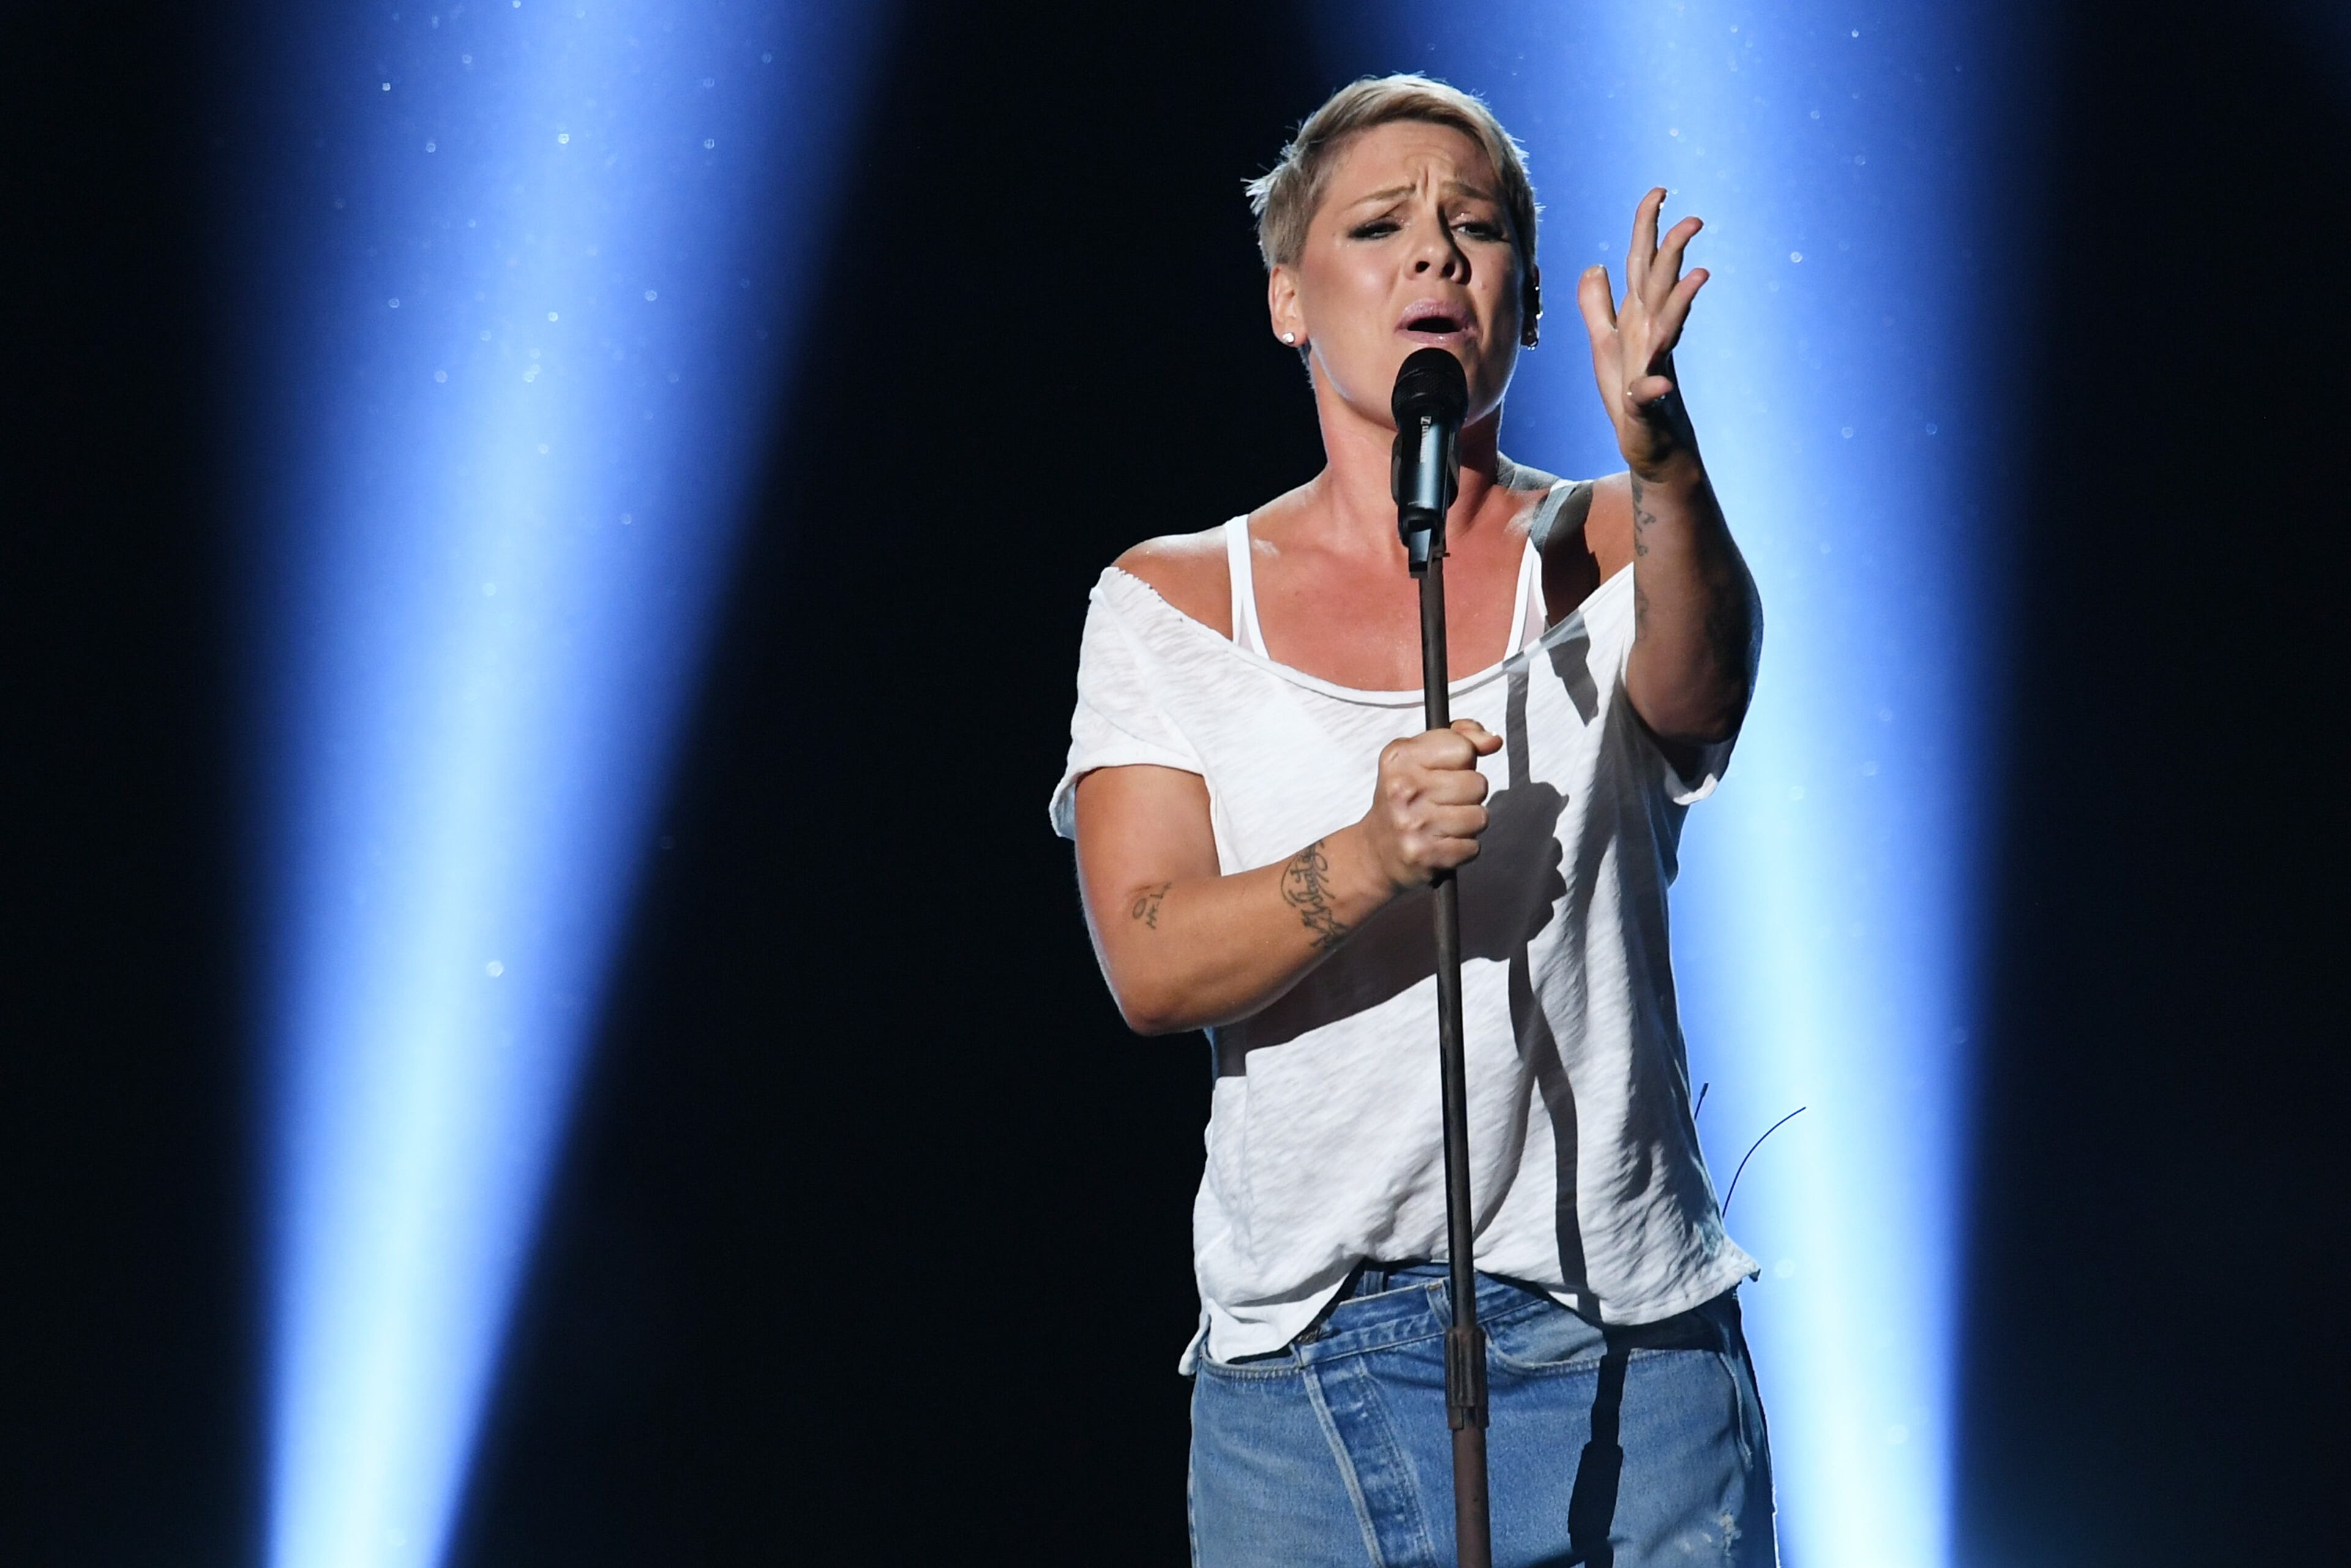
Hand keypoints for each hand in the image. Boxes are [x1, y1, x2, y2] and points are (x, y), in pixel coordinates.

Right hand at [1357, 720, 1501, 890]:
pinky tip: (1442, 843)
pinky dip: (1463, 847)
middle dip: (1469, 794)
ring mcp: (1413, 824)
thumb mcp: (1420, 757)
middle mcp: (1403, 789)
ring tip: (1444, 823)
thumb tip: (1492, 740)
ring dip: (1469, 822)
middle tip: (1444, 801)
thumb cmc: (1406, 798)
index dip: (1464, 760)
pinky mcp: (1425, 854)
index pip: (1463, 748)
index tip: (1447, 771)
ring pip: (1479, 817)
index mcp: (1400, 758)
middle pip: (1477, 784)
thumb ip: (1459, 738)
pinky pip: (1473, 846)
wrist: (1377, 850)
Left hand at [1577, 188, 1707, 478]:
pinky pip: (1649, 395)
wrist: (1650, 443)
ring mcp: (1653, 368)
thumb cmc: (1628, 392)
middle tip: (1694, 219)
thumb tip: (1595, 265)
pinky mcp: (1647, 406)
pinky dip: (1652, 389)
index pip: (1643, 263)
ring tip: (1699, 276)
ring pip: (1668, 329)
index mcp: (1637, 317)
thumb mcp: (1604, 342)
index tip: (1660, 190)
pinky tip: (1657, 385)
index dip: (1647, 227)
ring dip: (1681, 303)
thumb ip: (1597, 305)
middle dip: (1674, 252)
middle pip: (1660, 285)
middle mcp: (1651, 335)